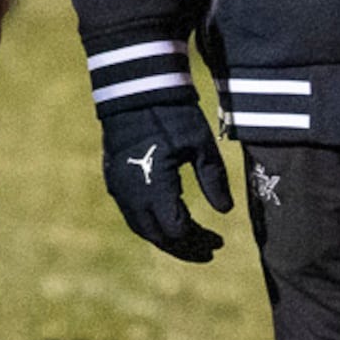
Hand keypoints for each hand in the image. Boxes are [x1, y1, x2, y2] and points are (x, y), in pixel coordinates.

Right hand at [99, 90, 232, 262]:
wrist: (135, 89)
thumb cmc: (172, 114)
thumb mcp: (201, 144)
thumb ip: (214, 179)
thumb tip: (225, 211)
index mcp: (154, 187)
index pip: (177, 231)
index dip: (199, 241)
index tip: (220, 242)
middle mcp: (131, 194)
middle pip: (158, 237)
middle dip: (185, 248)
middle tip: (210, 250)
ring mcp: (119, 188)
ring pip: (142, 228)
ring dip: (167, 238)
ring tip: (193, 242)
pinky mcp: (114, 180)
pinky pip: (132, 214)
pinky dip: (153, 223)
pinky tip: (171, 221)